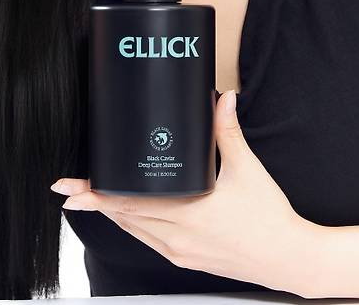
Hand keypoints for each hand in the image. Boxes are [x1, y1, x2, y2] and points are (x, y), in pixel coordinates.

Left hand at [51, 90, 315, 294]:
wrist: (290, 258)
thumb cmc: (269, 217)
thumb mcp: (248, 169)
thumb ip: (228, 131)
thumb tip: (222, 99)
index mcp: (189, 213)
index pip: (129, 203)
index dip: (97, 194)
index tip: (73, 187)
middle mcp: (178, 237)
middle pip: (123, 217)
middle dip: (93, 201)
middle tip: (68, 188)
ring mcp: (180, 251)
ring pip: (132, 231)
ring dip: (109, 214)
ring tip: (88, 198)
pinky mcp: (186, 259)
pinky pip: (148, 241)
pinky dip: (130, 225)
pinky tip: (124, 215)